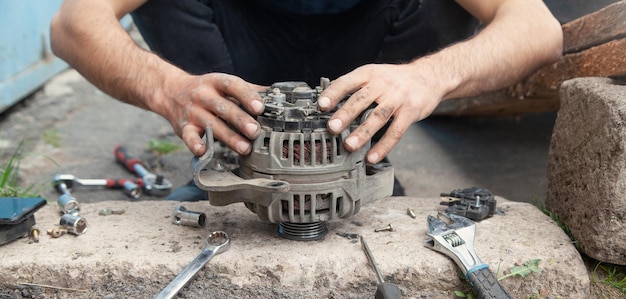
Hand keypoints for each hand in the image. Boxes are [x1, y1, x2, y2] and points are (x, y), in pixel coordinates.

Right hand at [161, 73, 264, 155]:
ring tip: (245, 148)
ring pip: (211, 125)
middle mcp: (203, 95)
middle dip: (240, 120)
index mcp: (216, 82)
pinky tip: (204, 151)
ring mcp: (192, 112)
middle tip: (256, 131)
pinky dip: (195, 145)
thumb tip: (276, 93)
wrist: (170, 92)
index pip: (233, 85)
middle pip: (223, 107)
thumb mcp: (224, 84)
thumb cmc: (206, 90)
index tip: (260, 107)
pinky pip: (189, 137)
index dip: (247, 95)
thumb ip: (248, 89)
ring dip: (229, 137)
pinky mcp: (183, 128)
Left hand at [317, 62, 444, 162]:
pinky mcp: (410, 112)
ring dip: (363, 132)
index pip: (347, 82)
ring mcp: (398, 98)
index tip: (321, 105)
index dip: (333, 93)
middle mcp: (383, 84)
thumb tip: (327, 107)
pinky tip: (372, 157)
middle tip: (332, 127)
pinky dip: (383, 146)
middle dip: (346, 113)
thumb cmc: (395, 80)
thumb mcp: (374, 75)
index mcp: (369, 74)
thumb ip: (354, 88)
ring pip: (378, 116)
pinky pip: (396, 131)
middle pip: (362, 99)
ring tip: (349, 145)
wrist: (428, 77)